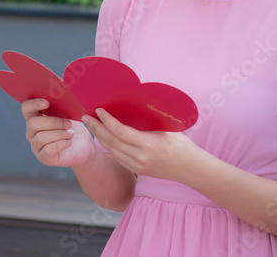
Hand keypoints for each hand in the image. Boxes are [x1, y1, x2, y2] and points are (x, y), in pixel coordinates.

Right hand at [22, 98, 95, 167]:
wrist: (83, 145)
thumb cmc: (74, 125)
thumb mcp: (70, 110)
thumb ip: (64, 97)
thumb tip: (64, 82)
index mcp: (35, 116)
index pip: (26, 108)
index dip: (34, 104)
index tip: (47, 102)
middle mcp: (31, 131)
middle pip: (34, 123)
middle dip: (54, 122)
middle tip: (69, 123)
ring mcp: (35, 145)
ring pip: (41, 137)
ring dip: (59, 133)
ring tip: (71, 133)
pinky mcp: (43, 157)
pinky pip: (47, 150)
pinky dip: (61, 144)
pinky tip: (69, 142)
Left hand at [83, 108, 200, 181]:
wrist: (190, 168)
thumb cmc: (181, 144)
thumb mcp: (167, 128)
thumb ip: (149, 120)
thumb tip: (132, 105)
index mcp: (148, 145)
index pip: (120, 131)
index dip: (107, 120)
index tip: (99, 110)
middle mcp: (140, 157)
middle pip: (111, 142)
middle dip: (97, 128)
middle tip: (86, 117)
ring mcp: (137, 166)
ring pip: (111, 151)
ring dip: (99, 137)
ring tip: (91, 125)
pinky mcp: (137, 170)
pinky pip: (117, 157)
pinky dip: (108, 146)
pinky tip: (103, 138)